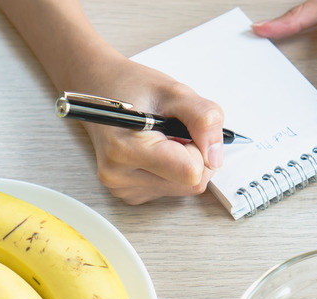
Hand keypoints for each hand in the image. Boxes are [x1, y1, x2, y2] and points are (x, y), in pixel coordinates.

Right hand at [72, 53, 225, 203]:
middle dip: (195, 156)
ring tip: (163, 137)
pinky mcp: (130, 194)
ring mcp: (123, 188)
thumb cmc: (132, 87)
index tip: (185, 128)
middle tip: (175, 130)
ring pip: (185, 188)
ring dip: (186, 163)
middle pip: (191, 184)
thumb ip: (204, 119)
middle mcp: (120, 176)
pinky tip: (156, 150)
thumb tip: (215, 157)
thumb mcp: (175, 92)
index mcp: (126, 150)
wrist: (100, 88)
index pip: (191, 172)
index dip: (199, 148)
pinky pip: (172, 189)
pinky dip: (174, 170)